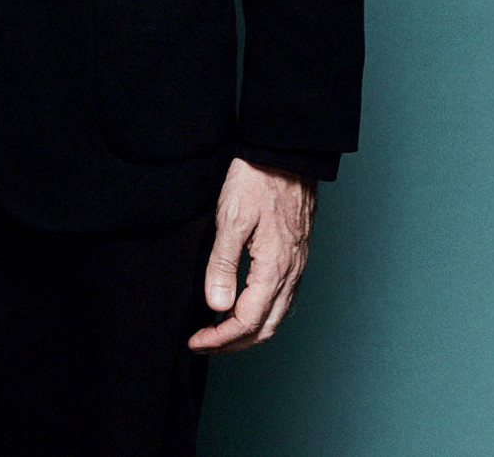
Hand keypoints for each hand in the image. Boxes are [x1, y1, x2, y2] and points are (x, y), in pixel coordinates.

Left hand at [187, 157, 315, 353]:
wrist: (286, 151)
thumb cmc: (257, 178)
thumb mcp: (231, 217)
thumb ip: (222, 264)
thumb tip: (216, 305)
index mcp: (274, 267)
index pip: (247, 321)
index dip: (219, 338)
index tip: (195, 341)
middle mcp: (291, 271)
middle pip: (265, 327)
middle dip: (233, 342)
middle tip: (204, 343)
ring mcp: (297, 263)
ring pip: (277, 315)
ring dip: (249, 331)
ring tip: (220, 331)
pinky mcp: (297, 253)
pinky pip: (284, 297)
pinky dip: (263, 313)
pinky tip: (247, 306)